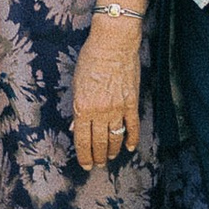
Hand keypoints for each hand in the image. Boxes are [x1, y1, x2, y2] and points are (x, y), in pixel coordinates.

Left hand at [72, 25, 141, 172]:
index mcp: (82, 107)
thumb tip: (76, 127)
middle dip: (97, 157)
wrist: (113, 43)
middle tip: (97, 165)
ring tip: (110, 157)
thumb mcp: (77, 83)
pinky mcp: (132, 103)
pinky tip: (130, 147)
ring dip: (112, 151)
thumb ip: (77, 108)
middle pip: (98, 143)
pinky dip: (132, 139)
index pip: (81, 140)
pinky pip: (133, 127)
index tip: (85, 164)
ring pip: (115, 138)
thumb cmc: (91, 59)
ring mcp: (117, 108)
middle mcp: (99, 111)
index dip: (83, 156)